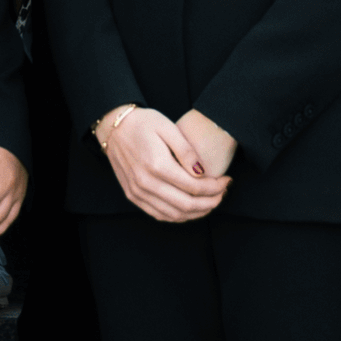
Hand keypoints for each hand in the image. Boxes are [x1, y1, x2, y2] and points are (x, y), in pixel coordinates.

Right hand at [91, 104, 227, 225]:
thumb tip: (202, 172)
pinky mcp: (133, 196)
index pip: (194, 187)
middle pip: (186, 205)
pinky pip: (159, 215)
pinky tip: (190, 209)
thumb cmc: (142, 124)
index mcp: (157, 165)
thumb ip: (186, 151)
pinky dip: (178, 216)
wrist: (114, 127)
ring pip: (174, 215)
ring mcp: (138, 192)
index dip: (215, 188)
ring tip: (211, 202)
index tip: (226, 180)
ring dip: (197, 213)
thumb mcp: (168, 127)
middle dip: (210, 202)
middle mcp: (146, 183)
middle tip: (223, 193)